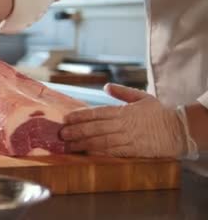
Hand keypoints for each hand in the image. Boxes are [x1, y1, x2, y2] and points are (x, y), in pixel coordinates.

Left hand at [60, 83, 185, 157]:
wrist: (179, 130)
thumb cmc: (159, 113)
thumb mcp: (142, 97)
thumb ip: (122, 92)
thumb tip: (106, 86)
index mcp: (124, 111)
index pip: (97, 113)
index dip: (80, 116)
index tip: (66, 118)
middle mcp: (123, 125)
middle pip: (95, 128)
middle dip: (77, 131)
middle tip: (61, 134)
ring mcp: (128, 139)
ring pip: (101, 141)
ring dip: (83, 144)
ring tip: (69, 145)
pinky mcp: (134, 151)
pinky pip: (113, 152)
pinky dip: (99, 153)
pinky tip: (87, 154)